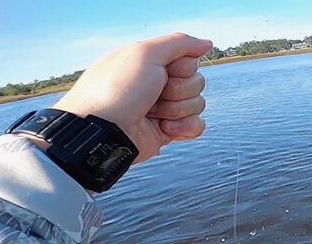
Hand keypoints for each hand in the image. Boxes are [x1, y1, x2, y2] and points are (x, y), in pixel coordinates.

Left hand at [53, 33, 212, 162]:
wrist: (105, 131)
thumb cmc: (117, 90)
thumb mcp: (145, 53)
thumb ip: (179, 43)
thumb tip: (206, 43)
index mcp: (151, 62)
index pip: (189, 59)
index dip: (181, 67)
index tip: (160, 71)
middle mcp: (158, 83)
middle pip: (197, 82)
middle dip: (179, 90)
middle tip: (154, 94)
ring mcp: (164, 108)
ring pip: (197, 104)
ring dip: (177, 109)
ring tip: (152, 113)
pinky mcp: (168, 131)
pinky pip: (196, 126)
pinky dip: (185, 128)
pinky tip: (166, 128)